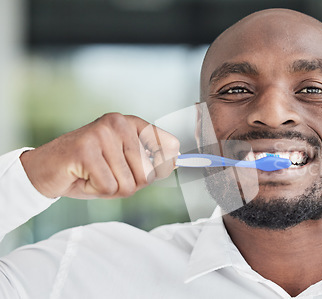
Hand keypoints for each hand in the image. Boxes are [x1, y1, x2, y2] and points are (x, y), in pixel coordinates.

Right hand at [20, 113, 179, 198]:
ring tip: (93, 175)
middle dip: (128, 184)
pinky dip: (96, 190)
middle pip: (147, 173)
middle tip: (106, 175)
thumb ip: (150, 163)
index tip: (143, 171)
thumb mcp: (124, 164)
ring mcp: (101, 134)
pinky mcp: (86, 150)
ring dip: (110, 189)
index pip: (168, 145)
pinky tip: (82, 177)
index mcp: (131, 123)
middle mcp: (118, 123)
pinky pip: (109, 186)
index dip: (161, 167)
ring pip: (129, 183)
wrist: (45, 170)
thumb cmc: (88, 169)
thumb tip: (177, 161)